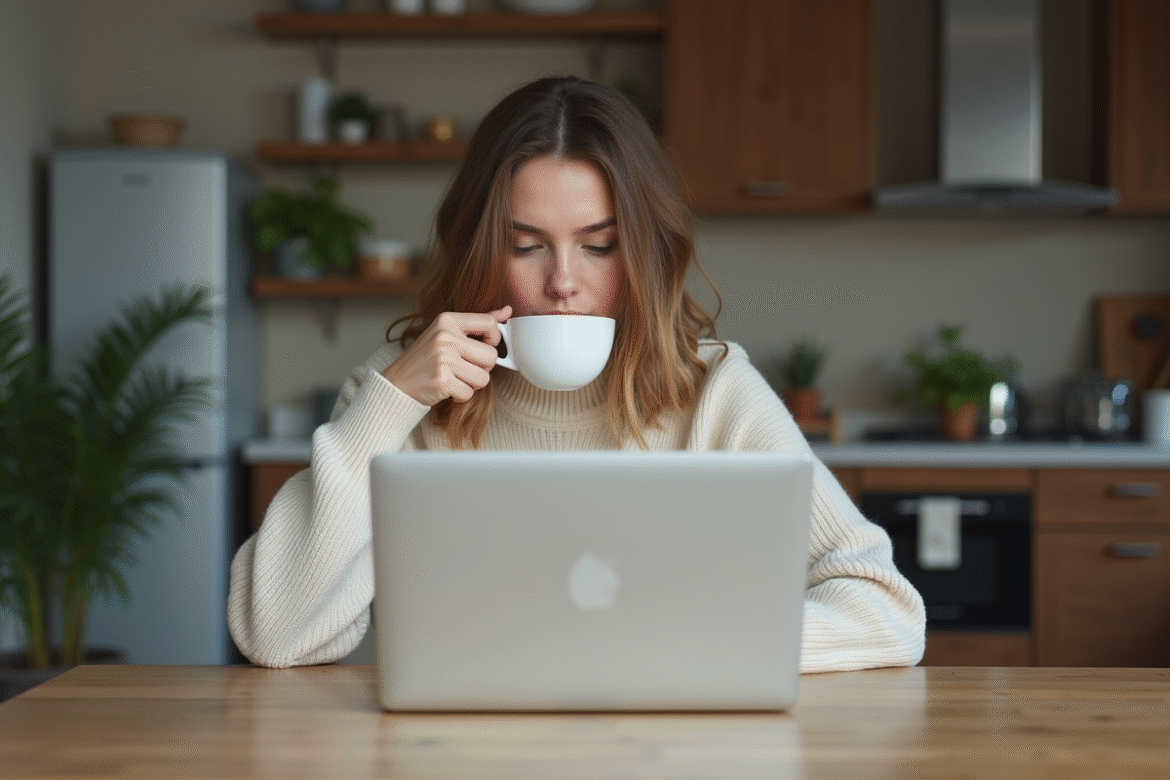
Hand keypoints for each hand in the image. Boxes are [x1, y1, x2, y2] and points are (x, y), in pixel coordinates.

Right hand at [383, 306, 511, 405]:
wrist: (397, 382)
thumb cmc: (426, 358)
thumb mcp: (446, 332)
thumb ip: (477, 323)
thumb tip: (507, 310)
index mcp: (446, 320)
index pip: (489, 323)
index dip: (495, 338)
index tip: (485, 345)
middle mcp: (444, 337)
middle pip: (491, 355)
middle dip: (483, 367)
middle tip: (465, 368)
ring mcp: (443, 359)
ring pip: (484, 378)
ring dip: (472, 384)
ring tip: (455, 378)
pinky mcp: (441, 381)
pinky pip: (469, 393)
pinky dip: (461, 395)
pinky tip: (447, 389)